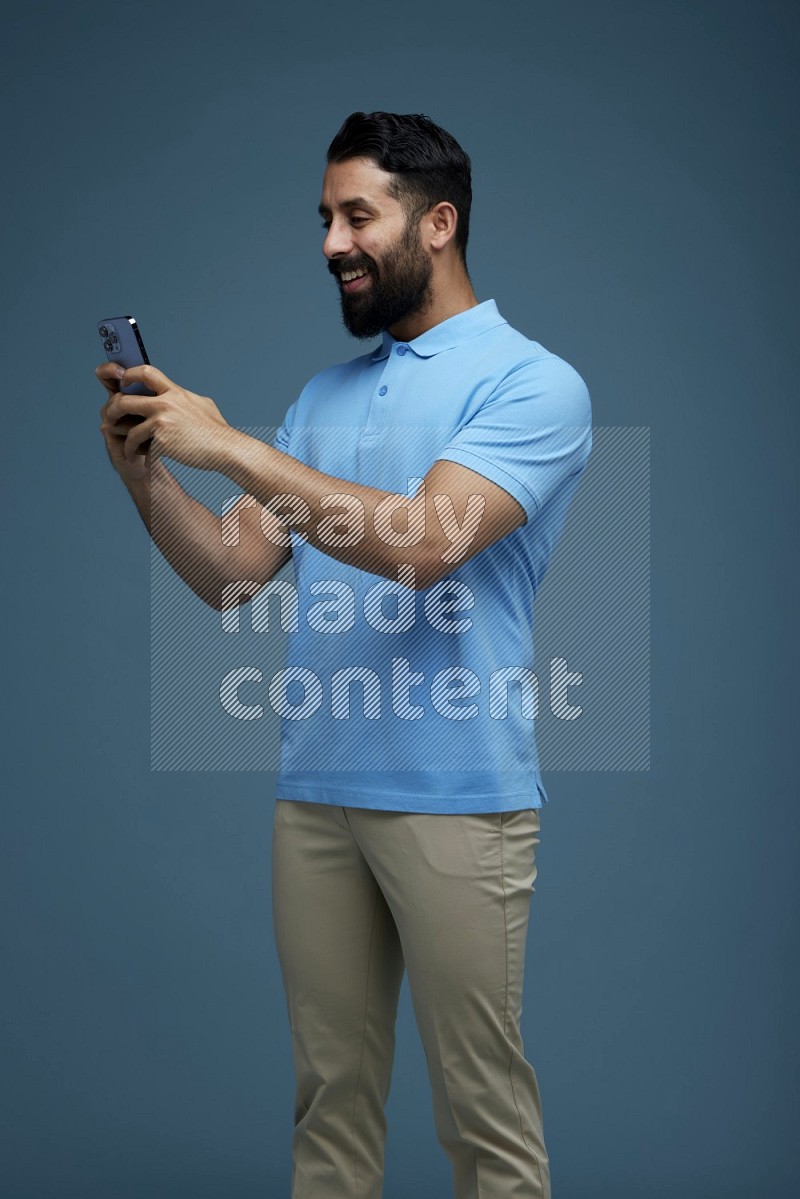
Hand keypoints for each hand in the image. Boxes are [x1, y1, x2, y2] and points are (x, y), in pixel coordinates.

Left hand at [99, 363, 230, 470]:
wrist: (225, 449)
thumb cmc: (216, 432)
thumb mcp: (203, 406)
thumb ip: (185, 399)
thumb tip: (178, 395)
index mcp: (175, 392)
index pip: (146, 372)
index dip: (130, 375)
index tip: (123, 383)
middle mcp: (166, 402)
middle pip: (125, 399)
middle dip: (113, 409)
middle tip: (111, 417)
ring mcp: (162, 420)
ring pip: (127, 424)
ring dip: (121, 435)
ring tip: (124, 445)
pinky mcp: (160, 439)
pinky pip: (137, 443)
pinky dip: (133, 451)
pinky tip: (136, 457)